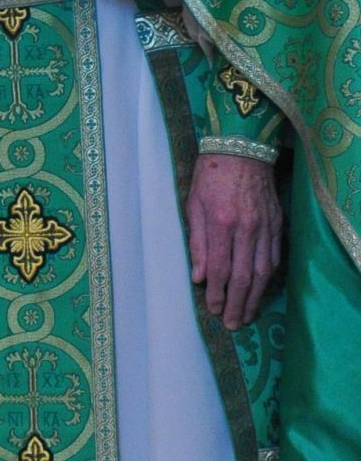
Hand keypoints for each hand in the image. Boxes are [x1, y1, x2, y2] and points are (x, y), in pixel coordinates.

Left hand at [186, 152, 281, 328]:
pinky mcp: (278, 224)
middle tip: (232, 324)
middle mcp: (246, 228)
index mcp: (221, 222)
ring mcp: (265, 227)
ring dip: (255, 298)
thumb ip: (196, 241)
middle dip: (237, 304)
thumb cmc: (209, 174)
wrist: (241, 148)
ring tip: (247, 315)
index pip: (220, 268)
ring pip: (263, 272)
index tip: (213, 310)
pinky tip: (262, 290)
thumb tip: (198, 276)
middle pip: (244, 277)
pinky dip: (269, 278)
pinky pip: (275, 258)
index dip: (217, 293)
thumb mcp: (193, 202)